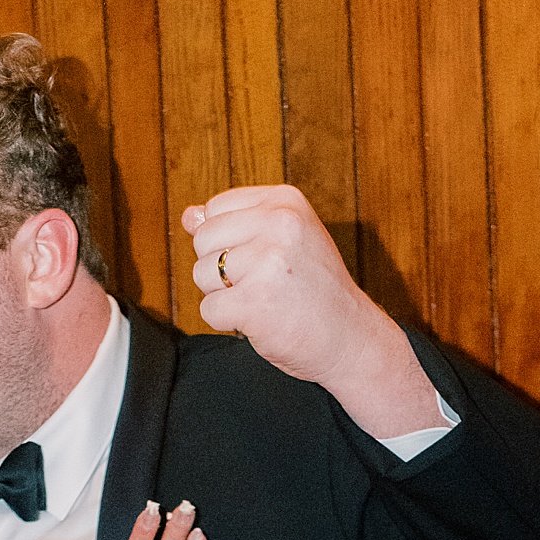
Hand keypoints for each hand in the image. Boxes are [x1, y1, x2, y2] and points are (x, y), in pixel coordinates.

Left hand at [181, 187, 441, 437]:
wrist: (349, 337)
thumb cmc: (313, 290)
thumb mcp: (283, 241)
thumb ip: (236, 224)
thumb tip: (189, 216)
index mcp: (285, 201)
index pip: (216, 208)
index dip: (227, 240)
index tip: (261, 257)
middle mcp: (279, 223)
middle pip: (204, 239)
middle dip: (220, 268)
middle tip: (261, 283)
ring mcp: (267, 262)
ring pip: (202, 274)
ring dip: (223, 295)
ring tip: (262, 300)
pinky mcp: (255, 301)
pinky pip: (209, 309)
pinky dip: (226, 322)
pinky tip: (259, 319)